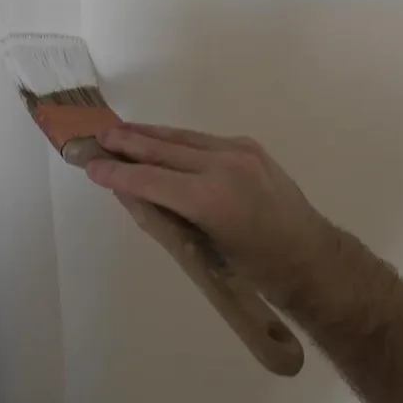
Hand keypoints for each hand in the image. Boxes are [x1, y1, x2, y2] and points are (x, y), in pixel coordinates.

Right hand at [85, 123, 340, 304]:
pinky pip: (202, 140)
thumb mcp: (202, 249)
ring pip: (181, 138)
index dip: (116, 173)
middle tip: (97, 137)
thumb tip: (129, 193)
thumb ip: (164, 218)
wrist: (312, 259)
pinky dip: (176, 141)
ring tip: (119, 132)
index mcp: (209, 199)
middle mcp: (224, 166)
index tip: (89, 166)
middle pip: (162, 149)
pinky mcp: (250, 148)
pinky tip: (159, 141)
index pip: (149, 179)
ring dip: (149, 135)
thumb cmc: (255, 271)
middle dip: (127, 143)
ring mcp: (240, 153)